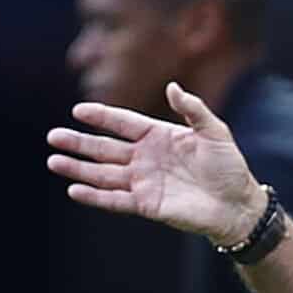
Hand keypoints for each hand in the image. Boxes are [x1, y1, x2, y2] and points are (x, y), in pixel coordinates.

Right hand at [46, 81, 264, 245]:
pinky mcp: (146, 204)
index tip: (79, 111)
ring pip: (103, 174)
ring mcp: (143, 182)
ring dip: (78, 169)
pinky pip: (115, 200)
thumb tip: (173, 87)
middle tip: (53, 137)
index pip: (123, 123)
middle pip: (105, 148)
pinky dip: (95, 196)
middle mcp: (145, 158)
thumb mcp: (215, 133)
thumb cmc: (230, 167)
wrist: (238, 204)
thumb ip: (194, 109)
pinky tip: (75, 189)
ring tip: (54, 161)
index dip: (102, 117)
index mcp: (158, 136)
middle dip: (79, 143)